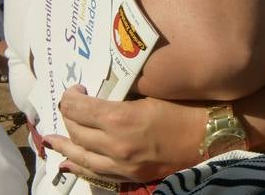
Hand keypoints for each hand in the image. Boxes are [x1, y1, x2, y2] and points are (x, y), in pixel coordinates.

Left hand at [46, 86, 204, 183]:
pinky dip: (78, 166)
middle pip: (76, 131)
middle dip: (67, 116)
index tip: (74, 90)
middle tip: (69, 106)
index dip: (70, 98)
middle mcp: (115, 144)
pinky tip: (68, 162)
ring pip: (81, 155)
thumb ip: (125, 96)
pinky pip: (95, 173)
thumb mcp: (153, 93)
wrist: (213, 134)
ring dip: (64, 144)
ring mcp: (122, 164)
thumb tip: (105, 93)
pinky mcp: (131, 175)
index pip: (78, 109)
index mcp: (120, 119)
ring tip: (51, 137)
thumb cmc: (188, 106)